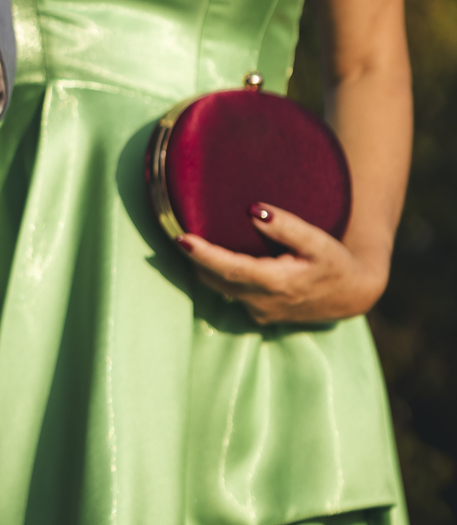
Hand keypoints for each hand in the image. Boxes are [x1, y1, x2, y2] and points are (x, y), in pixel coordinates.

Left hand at [178, 203, 389, 324]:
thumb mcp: (317, 241)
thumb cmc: (335, 262)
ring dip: (202, 268)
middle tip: (171, 230)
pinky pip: (231, 294)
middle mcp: (264, 303)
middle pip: (217, 280)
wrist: (354, 294)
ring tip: (184, 240)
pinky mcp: (262, 315)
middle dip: (193, 259)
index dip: (203, 255)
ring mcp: (261, 312)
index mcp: (277, 283)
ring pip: (221, 289)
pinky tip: (210, 258)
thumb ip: (286, 226)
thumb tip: (253, 210)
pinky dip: (217, 277)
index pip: (230, 269)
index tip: (179, 237)